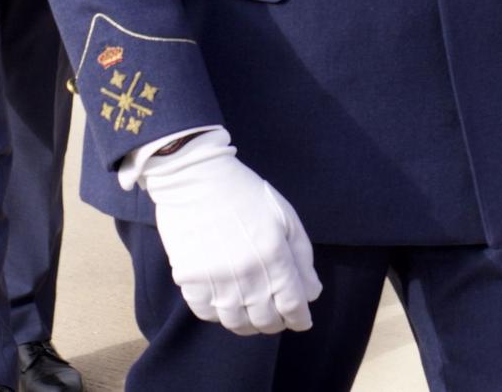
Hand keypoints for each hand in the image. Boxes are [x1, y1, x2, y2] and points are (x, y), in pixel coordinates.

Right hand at [139, 129, 320, 335]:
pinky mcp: (189, 280)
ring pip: (236, 322)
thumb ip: (302, 256)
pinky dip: (219, 315)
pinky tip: (226, 305)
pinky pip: (207, 313)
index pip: (292, 304)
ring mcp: (215, 279)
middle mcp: (247, 272)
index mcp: (274, 254)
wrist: (195, 178)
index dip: (299, 318)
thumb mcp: (285, 216)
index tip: (302, 321)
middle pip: (265, 319)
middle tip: (278, 319)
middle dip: (276, 323)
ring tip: (253, 317)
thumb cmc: (245, 193)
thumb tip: (311, 293)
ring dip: (248, 324)